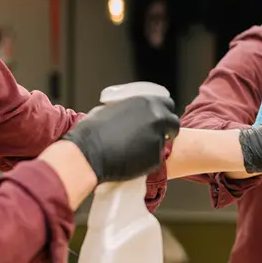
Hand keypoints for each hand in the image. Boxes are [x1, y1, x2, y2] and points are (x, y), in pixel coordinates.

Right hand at [63, 96, 179, 182]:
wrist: (88, 153)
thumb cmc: (93, 129)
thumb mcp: (111, 108)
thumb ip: (126, 108)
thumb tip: (127, 112)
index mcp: (147, 102)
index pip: (167, 104)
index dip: (162, 113)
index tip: (157, 120)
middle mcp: (157, 118)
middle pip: (173, 122)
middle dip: (167, 129)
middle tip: (156, 136)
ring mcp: (158, 138)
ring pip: (164, 142)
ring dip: (156, 145)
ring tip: (138, 150)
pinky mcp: (156, 158)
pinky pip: (156, 158)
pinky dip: (148, 160)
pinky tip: (133, 160)